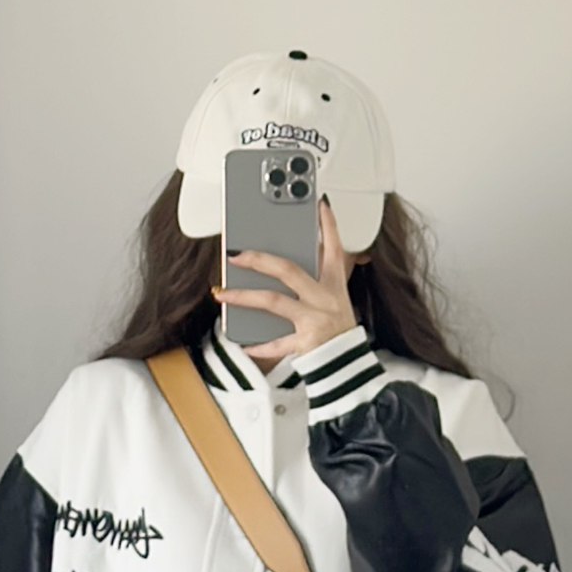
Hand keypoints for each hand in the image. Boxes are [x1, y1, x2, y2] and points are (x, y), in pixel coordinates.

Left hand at [217, 200, 359, 367]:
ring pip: (274, 301)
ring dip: (244, 297)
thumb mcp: (336, 300)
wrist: (349, 367)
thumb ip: (321, 279)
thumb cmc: (339, 332)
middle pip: (288, 270)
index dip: (328, 225)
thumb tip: (302, 259)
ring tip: (222, 294)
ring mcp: (315, 319)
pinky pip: (276, 343)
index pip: (334, 247)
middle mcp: (325, 298)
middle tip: (235, 254)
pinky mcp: (306, 343)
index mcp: (334, 284)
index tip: (320, 204)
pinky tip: (243, 342)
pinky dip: (259, 345)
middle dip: (259, 259)